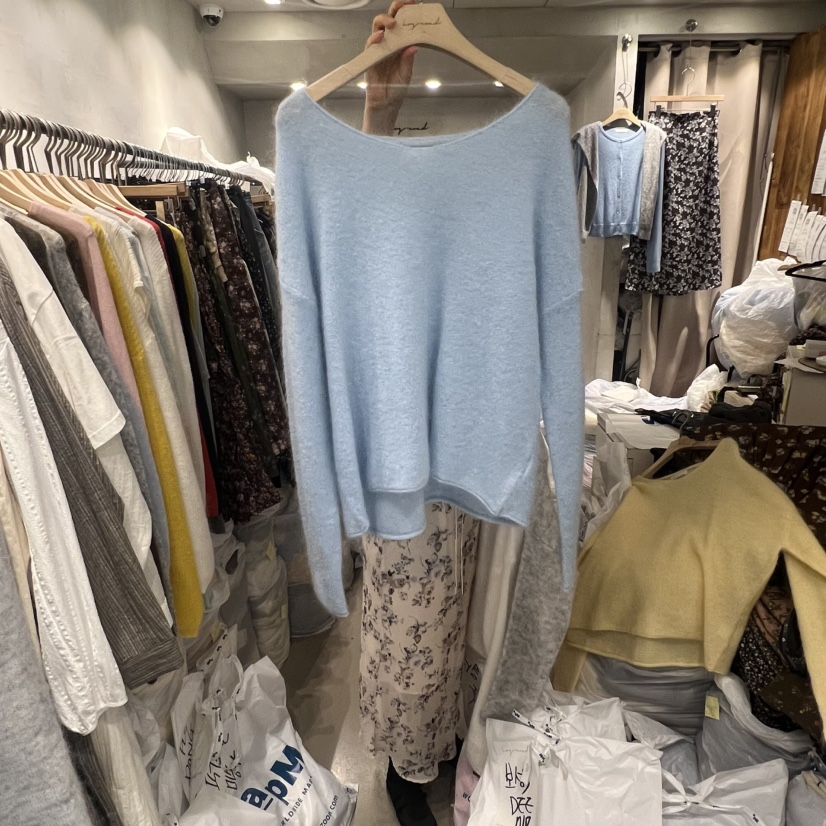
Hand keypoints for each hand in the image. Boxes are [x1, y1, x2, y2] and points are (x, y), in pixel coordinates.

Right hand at [362, 0, 418, 134]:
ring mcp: (378, 50)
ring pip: (377, 29)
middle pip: (388, 20)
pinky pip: (369, 45)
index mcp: (399, 44)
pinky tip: (379, 38)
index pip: (402, 23)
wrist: (385, 104)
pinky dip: (374, 40)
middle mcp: (388, 44)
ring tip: (391, 23)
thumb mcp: (406, 74)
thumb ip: (408, 60)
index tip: (413, 3)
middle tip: (402, 6)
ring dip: (383, 22)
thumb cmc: (396, 88)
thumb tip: (414, 47)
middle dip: (394, 10)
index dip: (406, 11)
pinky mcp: (369, 58)